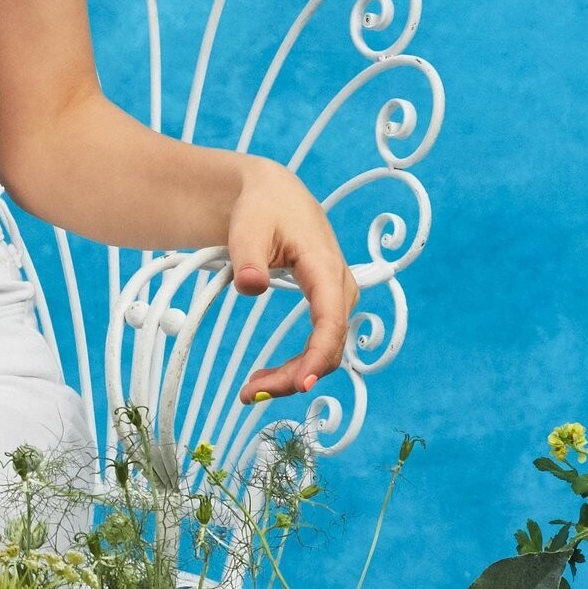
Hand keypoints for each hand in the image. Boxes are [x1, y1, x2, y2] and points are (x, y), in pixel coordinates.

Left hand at [229, 157, 355, 398]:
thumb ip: (248, 257)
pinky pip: (318, 344)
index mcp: (325, 267)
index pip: (330, 322)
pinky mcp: (327, 305)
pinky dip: (294, 365)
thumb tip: (250, 287)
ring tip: (250, 391)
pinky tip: (264, 378)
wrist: (272, 194)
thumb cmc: (261, 208)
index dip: (317, 358)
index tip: (297, 386)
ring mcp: (336, 298)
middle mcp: (340, 286)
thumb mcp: (247, 227)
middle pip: (329, 345)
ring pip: (326, 350)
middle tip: (249, 394)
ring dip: (292, 375)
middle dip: (294, 376)